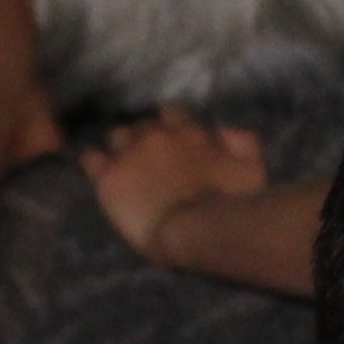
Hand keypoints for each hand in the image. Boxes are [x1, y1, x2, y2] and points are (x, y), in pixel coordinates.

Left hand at [82, 107, 267, 258]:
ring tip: (123, 164)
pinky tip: (97, 169)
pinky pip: (91, 158)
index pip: (172, 112)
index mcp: (188, 131)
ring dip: (120, 146)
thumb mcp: (252, 170)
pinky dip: (93, 162)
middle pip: (141, 124)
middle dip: (144, 137)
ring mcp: (130, 154)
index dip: (169, 124)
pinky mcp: (109, 178)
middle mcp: (156, 135)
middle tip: (148, 158)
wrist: (198, 231)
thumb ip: (243, 143)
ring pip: (116, 135)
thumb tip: (225, 130)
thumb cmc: (230, 205)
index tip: (172, 139)